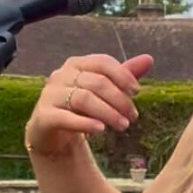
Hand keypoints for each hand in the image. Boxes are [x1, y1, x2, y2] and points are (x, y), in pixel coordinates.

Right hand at [25, 53, 152, 158]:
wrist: (52, 133)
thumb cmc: (80, 109)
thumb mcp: (103, 92)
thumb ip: (123, 76)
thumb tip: (149, 59)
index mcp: (76, 64)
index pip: (103, 62)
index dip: (123, 76)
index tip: (137, 92)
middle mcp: (61, 75)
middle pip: (97, 82)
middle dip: (119, 100)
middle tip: (133, 117)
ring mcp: (50, 95)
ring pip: (83, 99)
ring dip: (108, 113)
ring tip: (123, 126)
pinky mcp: (44, 116)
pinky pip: (66, 117)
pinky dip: (85, 123)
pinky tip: (101, 130)